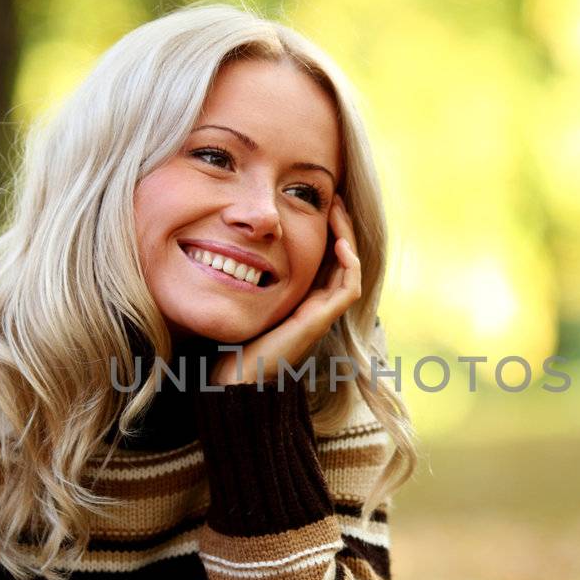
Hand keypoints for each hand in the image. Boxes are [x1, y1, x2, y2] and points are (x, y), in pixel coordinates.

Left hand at [210, 196, 361, 386]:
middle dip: (341, 228)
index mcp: (300, 300)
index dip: (327, 231)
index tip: (320, 205)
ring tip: (338, 212)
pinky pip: (347, 289)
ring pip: (349, 271)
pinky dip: (349, 265)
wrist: (234, 379)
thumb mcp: (241, 298)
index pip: (325, 260)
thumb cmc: (231, 343)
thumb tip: (230, 246)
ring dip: (347, 239)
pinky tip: (339, 243)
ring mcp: (319, 315)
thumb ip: (246, 277)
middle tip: (334, 200)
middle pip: (341, 261)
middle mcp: (314, 307)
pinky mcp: (318, 322)